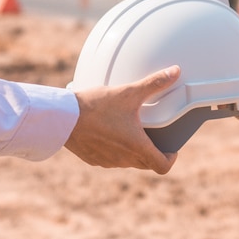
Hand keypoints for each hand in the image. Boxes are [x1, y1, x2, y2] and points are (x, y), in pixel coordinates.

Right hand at [66, 65, 180, 173]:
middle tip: (155, 135)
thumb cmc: (97, 106)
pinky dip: (115, 150)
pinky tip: (110, 132)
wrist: (63, 117)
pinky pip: (110, 159)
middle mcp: (123, 159)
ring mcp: (107, 161)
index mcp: (136, 147)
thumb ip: (155, 83)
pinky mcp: (92, 159)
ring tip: (131, 130)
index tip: (171, 149)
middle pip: (146, 164)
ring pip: (128, 162)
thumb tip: (175, 72)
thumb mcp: (129, 92)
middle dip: (153, 152)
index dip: (170, 158)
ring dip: (133, 150)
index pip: (162, 166)